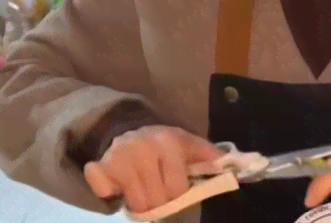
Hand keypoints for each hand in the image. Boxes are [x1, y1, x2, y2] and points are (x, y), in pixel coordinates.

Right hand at [84, 125, 222, 213]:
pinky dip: (112, 194)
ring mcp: (119, 157)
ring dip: (139, 202)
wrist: (125, 126)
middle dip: (159, 201)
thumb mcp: (187, 142)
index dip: (177, 193)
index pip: (176, 189)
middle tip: (156, 188)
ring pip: (135, 205)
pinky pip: (106, 194)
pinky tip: (119, 183)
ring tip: (141, 186)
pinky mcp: (98, 167)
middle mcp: (143, 147)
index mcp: (168, 142)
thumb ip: (208, 154)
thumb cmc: (162, 142)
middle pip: (155, 201)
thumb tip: (232, 164)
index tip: (175, 187)